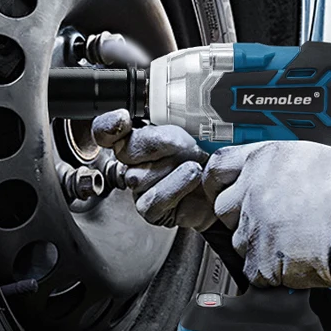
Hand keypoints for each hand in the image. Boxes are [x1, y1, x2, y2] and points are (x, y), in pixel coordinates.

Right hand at [91, 109, 215, 229]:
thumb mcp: (195, 132)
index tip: (123, 119)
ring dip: (172, 168)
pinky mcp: (150, 210)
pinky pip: (153, 199)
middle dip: (157, 145)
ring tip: (195, 165)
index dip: (109, 125)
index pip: (107, 130)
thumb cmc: (208, 159)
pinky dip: (176, 186)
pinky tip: (193, 178)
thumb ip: (174, 125)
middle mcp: (133, 163)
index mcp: (137, 138)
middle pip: (126, 151)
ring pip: (139, 176)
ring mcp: (140, 187)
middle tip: (187, 145)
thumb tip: (160, 124)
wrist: (223, 187)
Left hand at [203, 141, 330, 287]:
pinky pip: (256, 271)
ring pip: (240, 242)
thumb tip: (276, 178)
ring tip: (295, 242)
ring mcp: (254, 226)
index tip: (221, 190)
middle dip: (242, 218)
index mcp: (264, 160)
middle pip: (224, 209)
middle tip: (272, 223)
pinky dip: (273, 272)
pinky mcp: (261, 260)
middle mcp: (252, 190)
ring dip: (261, 246)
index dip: (217, 182)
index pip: (218, 167)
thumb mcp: (314, 159)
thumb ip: (283, 168)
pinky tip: (298, 261)